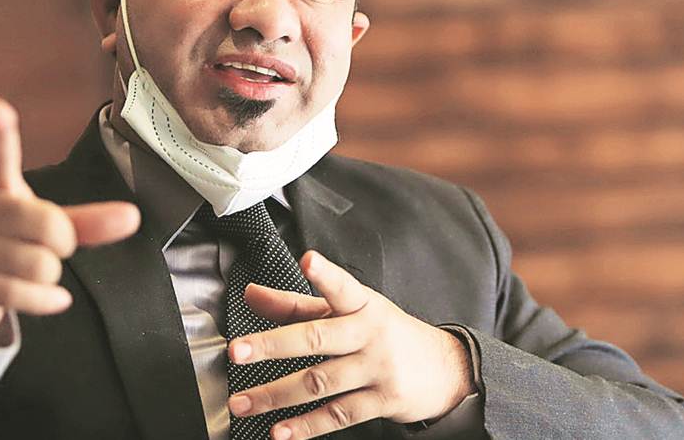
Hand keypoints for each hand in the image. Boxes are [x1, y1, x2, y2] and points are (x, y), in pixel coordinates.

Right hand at [0, 98, 140, 343]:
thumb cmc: (9, 244)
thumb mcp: (45, 226)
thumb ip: (88, 220)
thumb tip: (134, 217)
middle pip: (47, 225)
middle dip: (63, 244)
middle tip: (50, 247)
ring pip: (39, 264)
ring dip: (50, 276)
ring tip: (32, 272)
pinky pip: (23, 293)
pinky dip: (47, 300)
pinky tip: (51, 299)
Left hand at [227, 251, 474, 439]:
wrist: (445, 369)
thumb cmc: (387, 334)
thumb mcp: (348, 312)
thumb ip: (297, 304)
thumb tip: (252, 294)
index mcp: (363, 304)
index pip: (342, 287)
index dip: (326, 274)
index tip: (309, 260)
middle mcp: (371, 333)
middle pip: (318, 337)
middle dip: (274, 345)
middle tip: (239, 350)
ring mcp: (379, 368)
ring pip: (320, 381)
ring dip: (276, 394)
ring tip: (243, 402)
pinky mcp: (384, 400)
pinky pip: (340, 414)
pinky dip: (307, 425)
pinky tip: (281, 431)